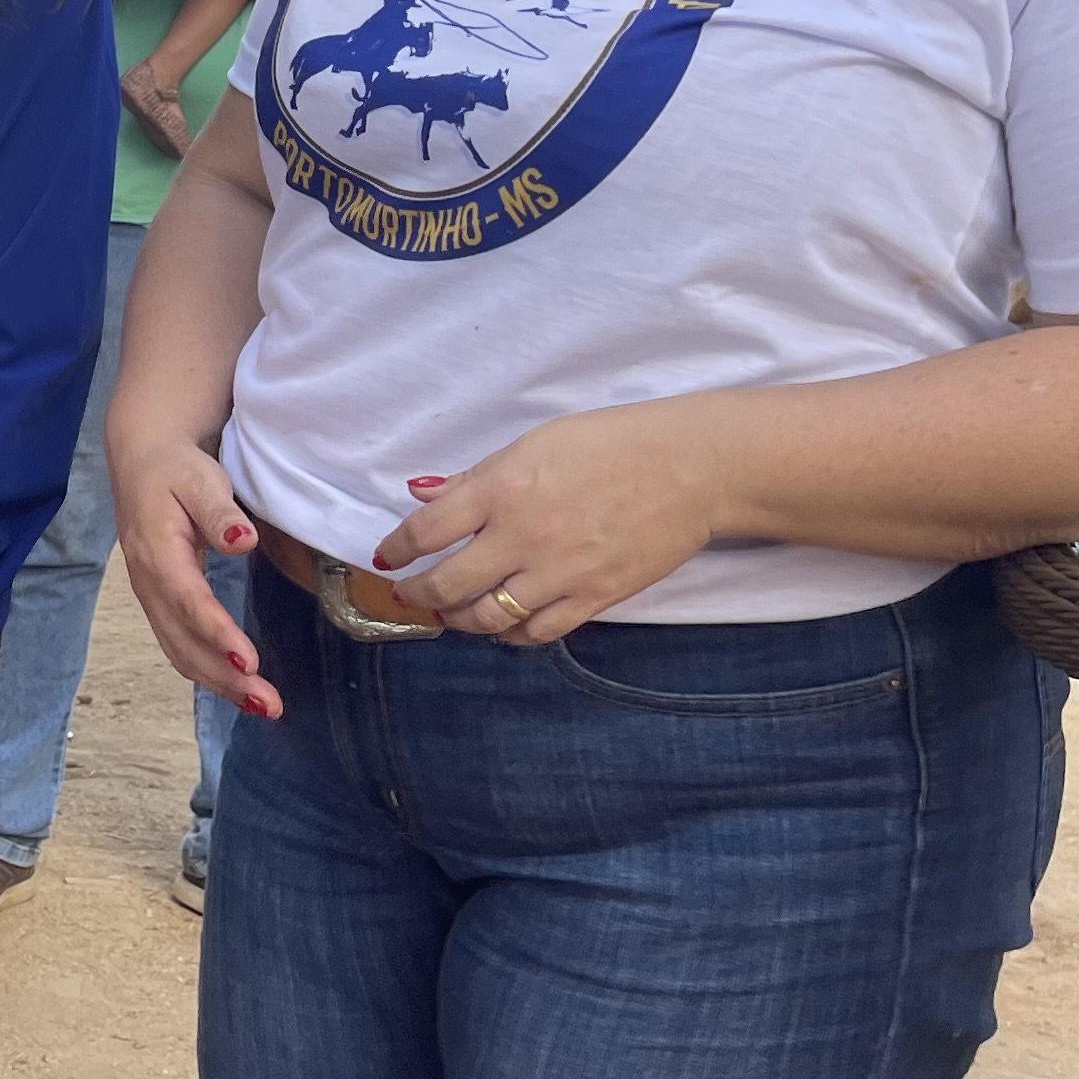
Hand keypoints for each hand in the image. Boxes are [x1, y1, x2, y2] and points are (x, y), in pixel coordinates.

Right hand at [109, 428, 274, 716]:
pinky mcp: (159, 600)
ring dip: (218, 682)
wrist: (141, 461)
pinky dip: (206, 670)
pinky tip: (233, 686)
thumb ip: (219, 513)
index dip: (217, 634)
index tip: (250, 663)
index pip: (189, 601)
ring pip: (179, 649)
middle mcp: (148, 582)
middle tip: (269, 703)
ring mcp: (150, 595)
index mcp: (157, 551)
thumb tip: (242, 542)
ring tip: (261, 705)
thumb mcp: (200, 479)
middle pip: (182, 640)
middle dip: (225, 677)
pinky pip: (177, 644)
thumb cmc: (175, 469)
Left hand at [382, 401, 723, 640]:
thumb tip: (422, 494)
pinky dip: (512, 634)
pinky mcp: (595, 597)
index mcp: (503, 490)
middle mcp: (524, 537)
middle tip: (408, 594)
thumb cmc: (612, 444)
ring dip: (459, 619)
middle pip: (448, 585)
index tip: (387, 557)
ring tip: (451, 611)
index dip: (397, 549)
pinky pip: (539, 631)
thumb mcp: (534, 444)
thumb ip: (475, 478)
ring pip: (488, 618)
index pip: (426, 530)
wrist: (692, 467)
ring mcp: (560, 573)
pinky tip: (503, 624)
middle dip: (417, 595)